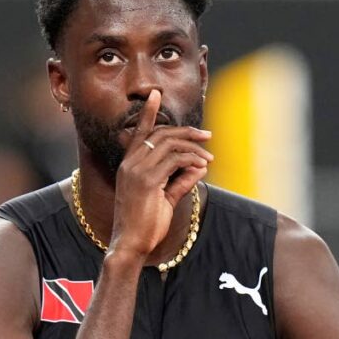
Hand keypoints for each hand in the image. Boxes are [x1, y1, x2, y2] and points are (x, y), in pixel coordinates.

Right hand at [109, 90, 212, 258]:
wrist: (131, 245)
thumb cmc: (145, 225)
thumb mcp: (165, 199)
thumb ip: (180, 181)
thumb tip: (199, 168)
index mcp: (128, 165)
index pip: (140, 132)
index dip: (148, 112)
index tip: (156, 94)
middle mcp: (130, 164)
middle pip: (160, 135)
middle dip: (186, 132)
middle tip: (207, 136)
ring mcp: (137, 171)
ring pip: (170, 145)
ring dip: (194, 148)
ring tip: (209, 157)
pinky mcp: (148, 181)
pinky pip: (175, 161)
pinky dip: (192, 160)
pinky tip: (203, 167)